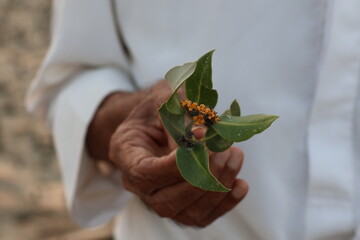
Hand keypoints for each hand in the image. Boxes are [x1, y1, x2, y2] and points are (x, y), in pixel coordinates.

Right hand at [109, 81, 248, 226]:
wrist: (158, 118)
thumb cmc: (161, 105)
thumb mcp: (166, 98)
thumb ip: (180, 118)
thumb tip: (202, 140)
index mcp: (126, 152)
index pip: (146, 173)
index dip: (176, 165)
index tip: (203, 144)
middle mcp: (136, 182)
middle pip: (166, 200)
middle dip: (202, 177)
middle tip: (223, 150)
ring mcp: (158, 197)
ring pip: (186, 213)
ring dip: (217, 188)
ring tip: (234, 156)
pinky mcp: (180, 204)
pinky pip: (201, 216)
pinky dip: (224, 203)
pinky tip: (240, 184)